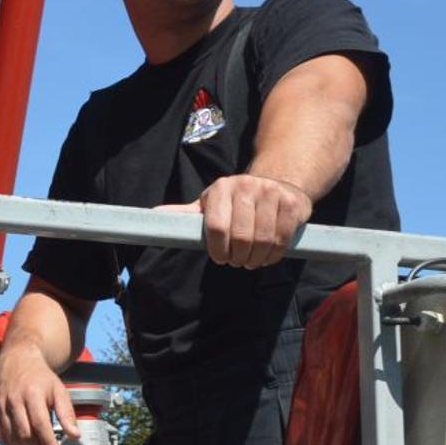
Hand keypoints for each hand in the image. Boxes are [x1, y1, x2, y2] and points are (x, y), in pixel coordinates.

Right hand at [0, 346, 78, 444]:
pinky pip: (0, 436)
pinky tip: (21, 437)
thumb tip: (74, 435)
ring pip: (12, 438)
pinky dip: (11, 442)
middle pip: (25, 435)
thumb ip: (67, 414)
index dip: (49, 443)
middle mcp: (14, 400)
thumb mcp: (59, 391)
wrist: (18, 362)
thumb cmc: (40, 378)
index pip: (40, 425)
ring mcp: (1, 405)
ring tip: (35, 439)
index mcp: (33, 393)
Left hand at [161, 174, 312, 268]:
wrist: (278, 183)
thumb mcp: (210, 204)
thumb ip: (186, 214)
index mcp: (220, 188)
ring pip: (262, 241)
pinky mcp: (292, 203)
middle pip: (240, 237)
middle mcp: (245, 186)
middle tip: (238, 261)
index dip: (218, 250)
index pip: (215, 227)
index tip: (220, 259)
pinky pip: (282, 239)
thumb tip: (154, 216)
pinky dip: (274, 254)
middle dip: (238, 257)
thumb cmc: (237, 202)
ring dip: (256, 259)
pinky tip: (268, 255)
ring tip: (252, 260)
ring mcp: (270, 192)